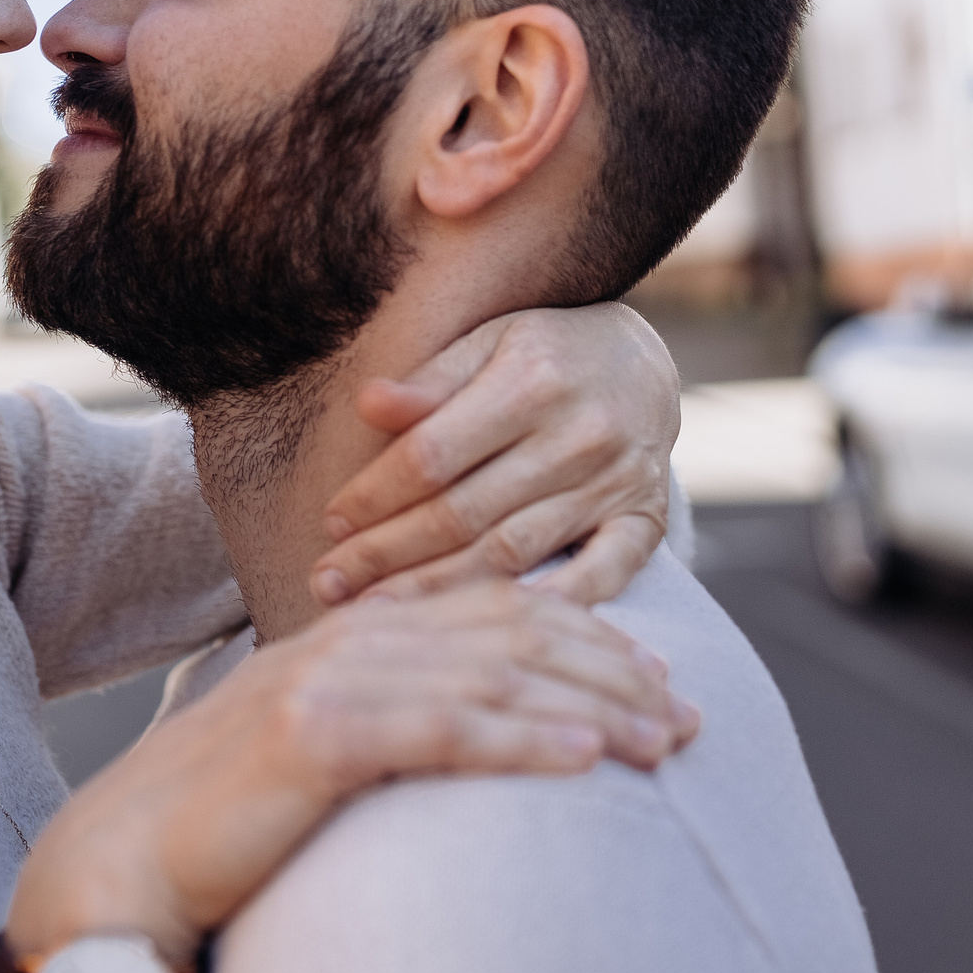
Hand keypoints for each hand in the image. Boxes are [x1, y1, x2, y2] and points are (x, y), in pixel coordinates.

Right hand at [5, 581, 700, 964]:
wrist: (120, 867)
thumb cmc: (219, 824)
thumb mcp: (313, 750)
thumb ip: (382, 721)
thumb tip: (457, 732)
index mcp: (347, 635)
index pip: (488, 609)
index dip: (582, 633)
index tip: (654, 670)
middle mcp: (344, 640)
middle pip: (508, 631)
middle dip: (611, 667)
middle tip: (685, 710)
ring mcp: (327, 680)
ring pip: (491, 675)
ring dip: (591, 705)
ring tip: (664, 738)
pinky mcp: (315, 737)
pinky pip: (442, 729)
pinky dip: (521, 738)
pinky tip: (585, 755)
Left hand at [309, 302, 679, 608]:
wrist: (643, 363)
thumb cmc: (543, 353)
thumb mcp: (487, 343)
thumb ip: (431, 381)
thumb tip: (367, 404)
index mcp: (530, 381)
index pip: (432, 455)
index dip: (374, 495)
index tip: (331, 525)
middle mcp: (577, 435)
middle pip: (462, 513)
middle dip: (386, 553)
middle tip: (327, 583)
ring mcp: (615, 484)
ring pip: (511, 554)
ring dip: (436, 589)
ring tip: (374, 610)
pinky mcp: (645, 522)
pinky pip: (600, 577)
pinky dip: (549, 607)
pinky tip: (487, 629)